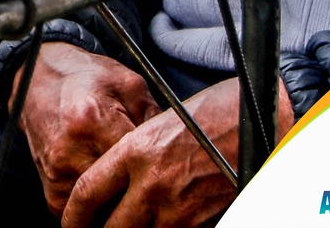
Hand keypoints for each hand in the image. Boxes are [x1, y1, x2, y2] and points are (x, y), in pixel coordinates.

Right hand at [18, 43, 156, 215]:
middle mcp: (70, 152)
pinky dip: (105, 205)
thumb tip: (179, 151)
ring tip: (132, 181)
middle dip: (143, 190)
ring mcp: (57, 175)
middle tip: (158, 181)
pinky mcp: (51, 191)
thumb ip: (155, 119)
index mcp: (92, 121)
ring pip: (107, 209)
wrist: (39, 80)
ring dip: (124, 200)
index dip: (160, 170)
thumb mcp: (129, 86)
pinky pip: (89, 213)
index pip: (137, 165)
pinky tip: (112, 185)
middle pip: (123, 193)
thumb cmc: (86, 79)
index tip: (172, 170)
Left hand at [59, 76, 293, 227]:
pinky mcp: (203, 220)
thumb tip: (116, 184)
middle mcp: (153, 182)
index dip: (72, 216)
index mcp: (135, 151)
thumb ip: (135, 155)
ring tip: (131, 227)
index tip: (68, 224)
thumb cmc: (213, 113)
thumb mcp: (161, 123)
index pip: (88, 192)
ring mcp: (179, 206)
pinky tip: (164, 225)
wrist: (261, 117)